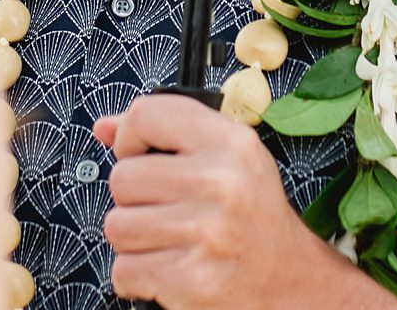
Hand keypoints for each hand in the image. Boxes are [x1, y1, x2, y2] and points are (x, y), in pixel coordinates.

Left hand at [94, 93, 386, 309]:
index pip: (145, 115)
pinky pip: (123, 270)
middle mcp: (219, 182)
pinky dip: (136, 275)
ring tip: (168, 239)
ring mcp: (204, 232)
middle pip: (122, 177)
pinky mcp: (189, 279)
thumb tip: (105, 128)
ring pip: (116, 226)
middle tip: (166, 208)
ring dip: (133, 239)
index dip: (131, 137)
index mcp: (230, 143)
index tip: (142, 155)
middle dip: (134, 198)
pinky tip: (167, 266)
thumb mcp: (227, 158)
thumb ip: (167, 134)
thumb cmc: (253, 217)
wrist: (291, 282)